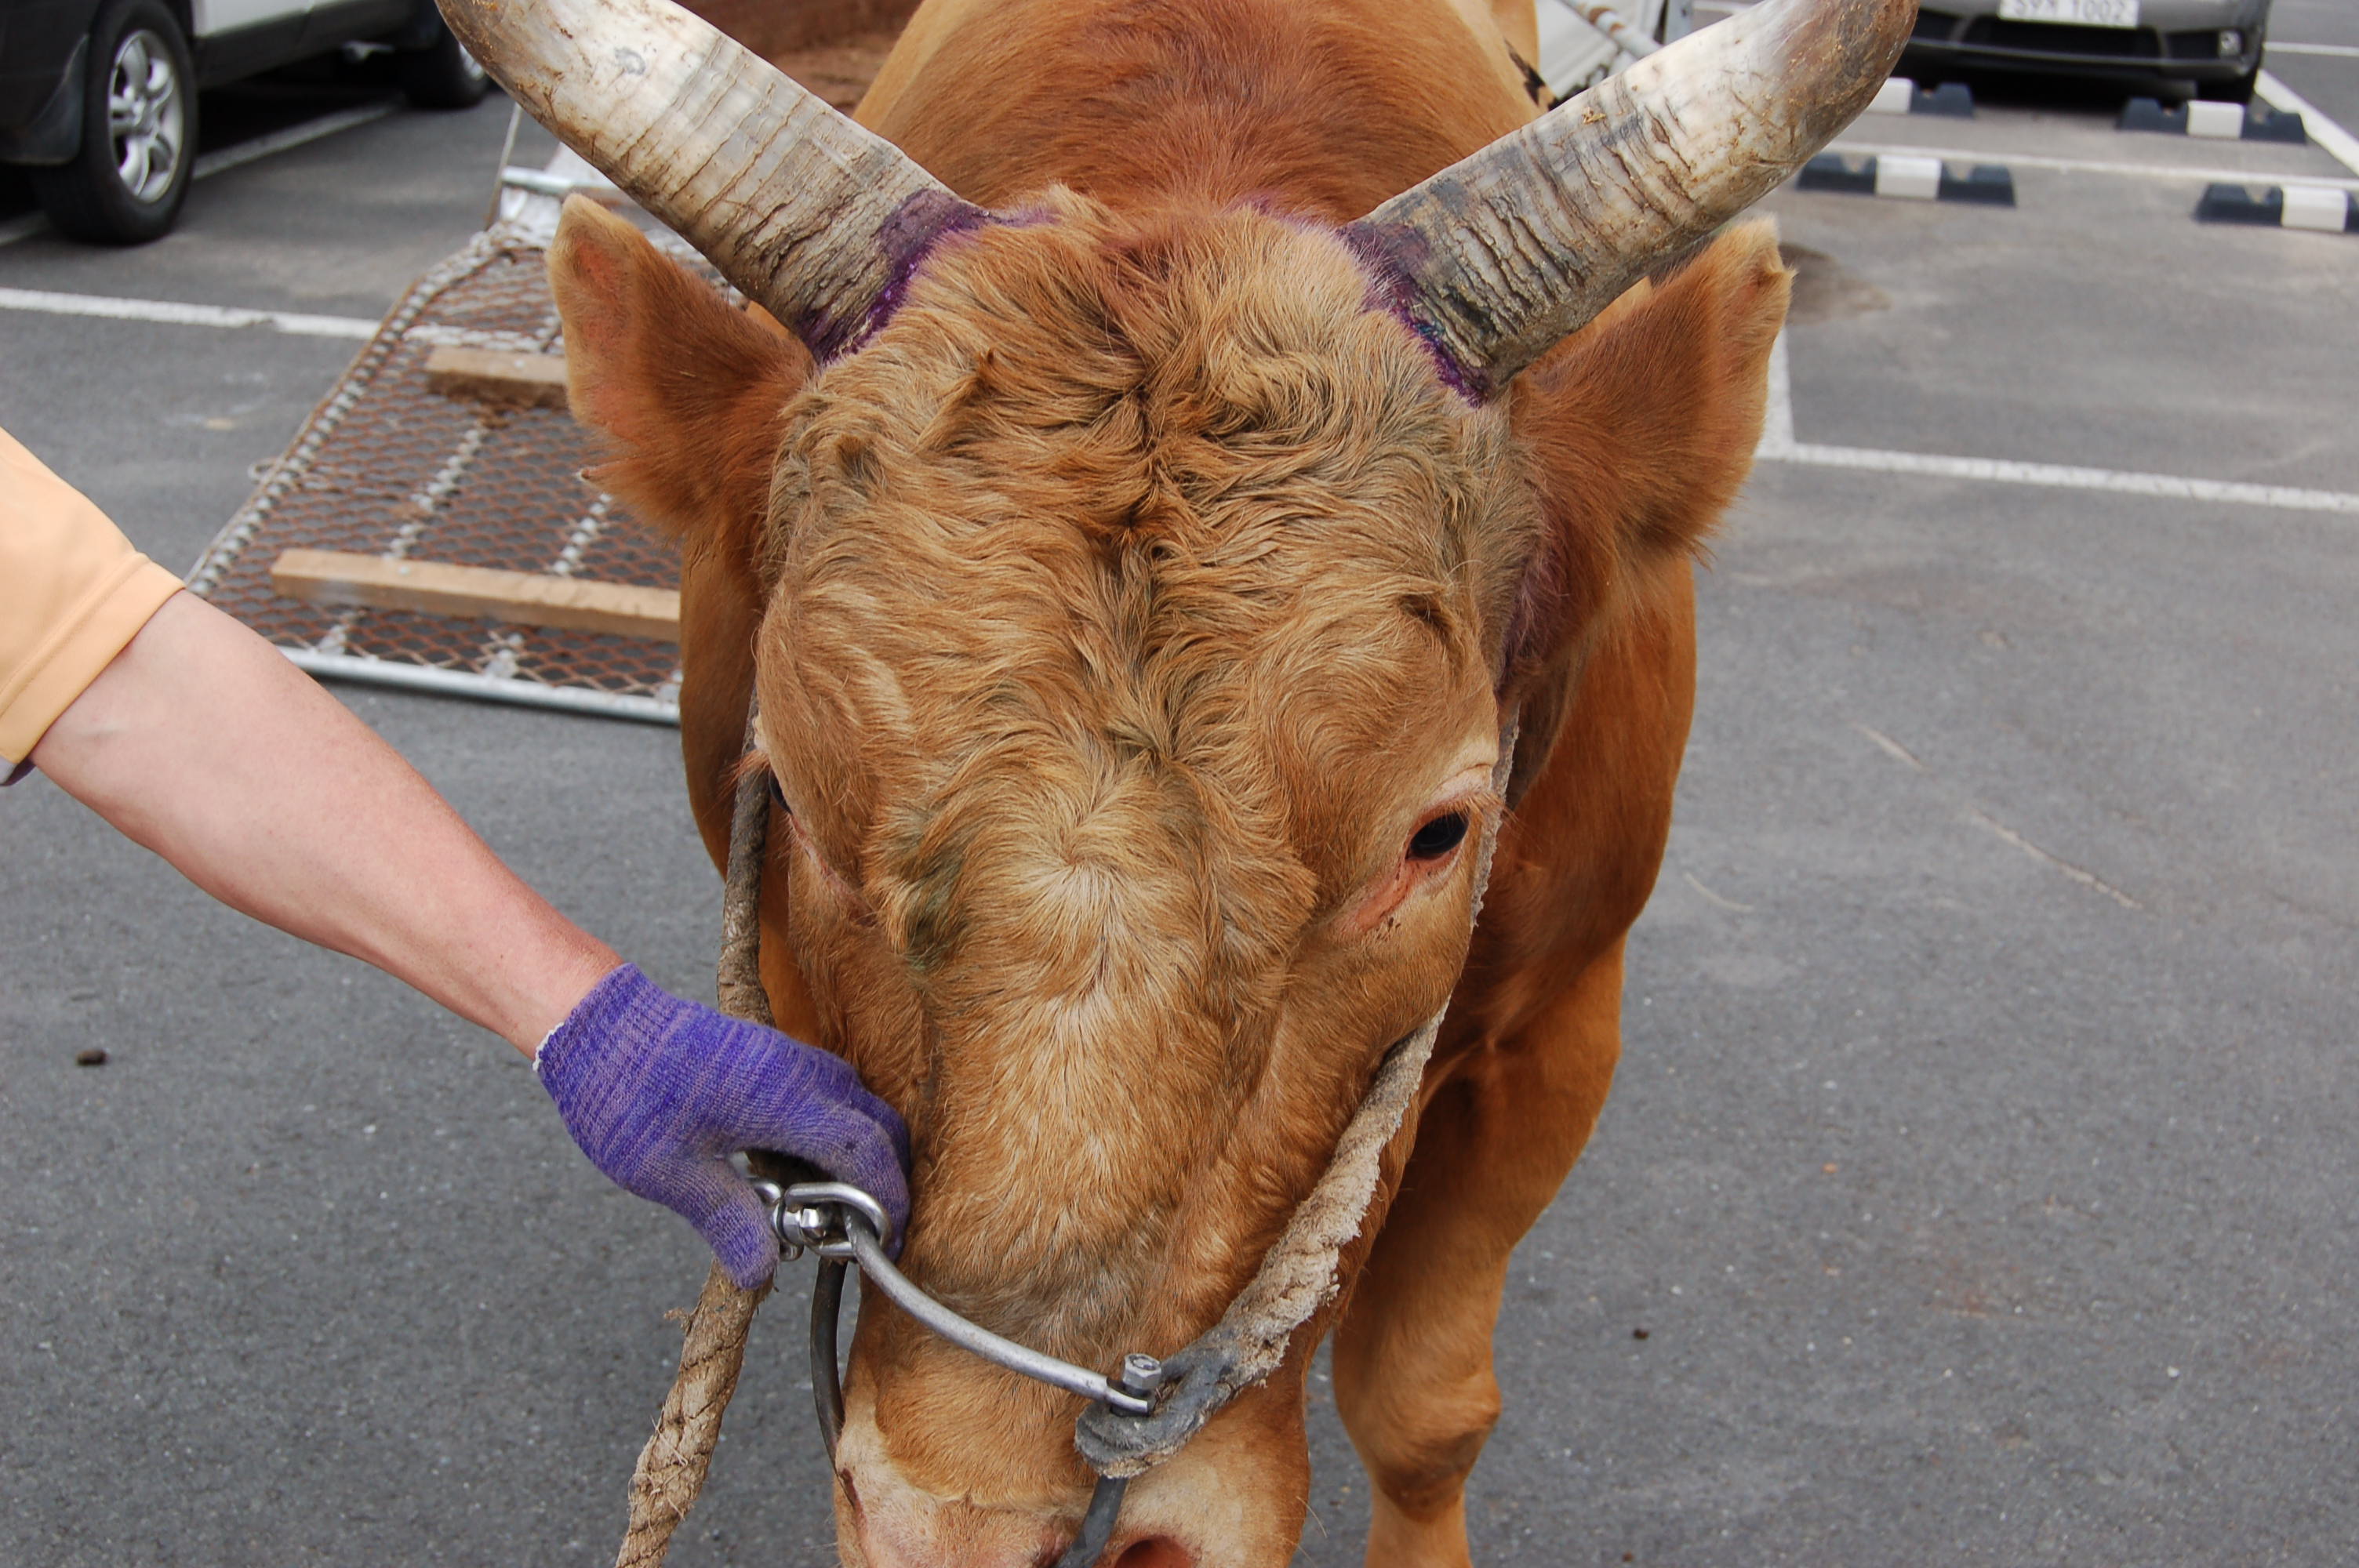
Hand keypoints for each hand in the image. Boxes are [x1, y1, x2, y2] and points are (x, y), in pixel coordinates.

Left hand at [535, 964, 909, 1288]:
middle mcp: (799, 1071)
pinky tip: (793, 1165)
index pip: (865, 1150)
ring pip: (855, 1103)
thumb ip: (727, 1221)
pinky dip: (833, 1130)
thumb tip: (761, 1271)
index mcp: (783, 1101)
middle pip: (877, 1123)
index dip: (887, 1197)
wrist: (595, 1021)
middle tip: (861, 1226)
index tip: (885, 1237)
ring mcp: (787, 1056)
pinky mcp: (770, 1054)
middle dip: (884, 1175)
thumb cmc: (625, 1093)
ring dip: (857, 1150)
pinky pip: (827, 1090)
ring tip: (822, 1201)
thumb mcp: (670, 1174)